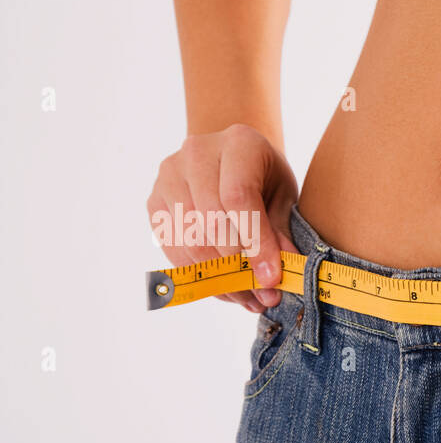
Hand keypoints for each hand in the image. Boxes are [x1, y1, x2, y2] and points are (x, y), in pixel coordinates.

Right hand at [146, 124, 298, 312]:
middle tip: (263, 297)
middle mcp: (196, 153)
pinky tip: (224, 289)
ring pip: (189, 240)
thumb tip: (278, 275)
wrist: (232, 158)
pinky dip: (199, 275)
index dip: (254, 243)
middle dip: (239, 267)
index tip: (271, 278)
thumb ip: (281, 231)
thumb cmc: (264, 177)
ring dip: (220, 279)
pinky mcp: (154, 201)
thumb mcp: (284, 197)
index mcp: (238, 143)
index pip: (238, 198)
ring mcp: (169, 176)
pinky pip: (173, 248)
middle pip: (210, 222)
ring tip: (248, 298)